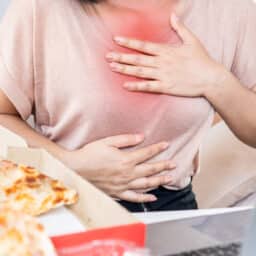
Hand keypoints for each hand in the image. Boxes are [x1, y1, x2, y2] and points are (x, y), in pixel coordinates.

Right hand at [65, 134, 174, 202]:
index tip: (167, 144)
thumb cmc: (90, 154)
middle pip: (150, 169)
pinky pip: (134, 197)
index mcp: (125, 160)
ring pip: (146, 184)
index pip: (147, 153)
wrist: (76, 169)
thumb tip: (141, 137)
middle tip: (174, 164)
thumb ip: (126, 140)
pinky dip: (145, 198)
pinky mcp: (117, 193)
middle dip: (164, 166)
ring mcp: (123, 185)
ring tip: (169, 178)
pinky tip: (153, 197)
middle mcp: (127, 174)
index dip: (158, 148)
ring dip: (159, 181)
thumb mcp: (107, 142)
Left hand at [106, 14, 223, 96]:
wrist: (210, 78)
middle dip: (121, 57)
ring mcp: (163, 75)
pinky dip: (136, 86)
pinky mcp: (166, 87)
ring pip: (140, 72)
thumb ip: (180, 28)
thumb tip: (173, 16)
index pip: (143, 45)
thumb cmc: (202, 59)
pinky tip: (125, 85)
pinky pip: (148, 87)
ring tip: (112, 67)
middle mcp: (162, 62)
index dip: (129, 42)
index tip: (116, 39)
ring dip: (125, 69)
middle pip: (137, 59)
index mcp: (166, 51)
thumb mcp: (192, 41)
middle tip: (107, 56)